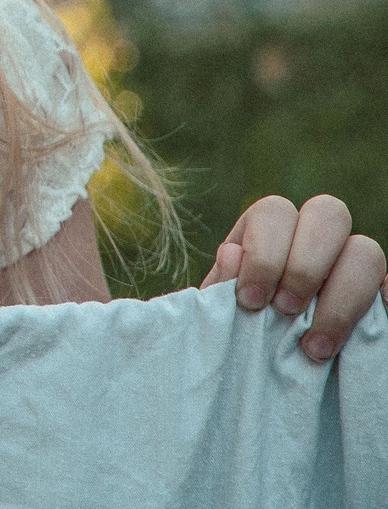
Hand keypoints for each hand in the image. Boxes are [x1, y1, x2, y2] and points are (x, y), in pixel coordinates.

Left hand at [201, 193, 383, 361]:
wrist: (261, 378)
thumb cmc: (235, 334)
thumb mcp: (219, 311)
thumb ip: (222, 284)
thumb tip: (232, 253)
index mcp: (270, 230)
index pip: (276, 211)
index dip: (264, 253)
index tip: (250, 301)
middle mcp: (316, 238)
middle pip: (329, 213)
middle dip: (305, 265)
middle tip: (285, 310)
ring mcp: (352, 266)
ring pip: (367, 250)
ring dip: (342, 296)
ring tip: (313, 345)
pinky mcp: (378, 299)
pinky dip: (382, 303)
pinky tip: (356, 337)